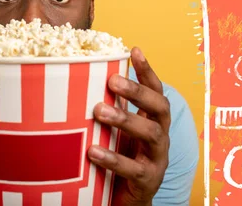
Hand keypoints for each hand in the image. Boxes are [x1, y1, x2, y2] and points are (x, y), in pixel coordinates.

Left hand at [89, 48, 170, 205]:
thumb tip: (80, 79)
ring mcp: (157, 159)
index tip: (135, 50)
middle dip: (138, 92)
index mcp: (153, 121)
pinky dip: (113, 158)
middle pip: (159, 108)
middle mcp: (160, 136)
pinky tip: (93, 151)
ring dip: (125, 119)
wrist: (128, 201)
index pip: (156, 90)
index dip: (147, 71)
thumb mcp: (117, 132)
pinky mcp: (148, 181)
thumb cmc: (122, 159)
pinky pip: (134, 169)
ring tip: (98, 111)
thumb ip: (110, 110)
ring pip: (151, 134)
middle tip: (112, 81)